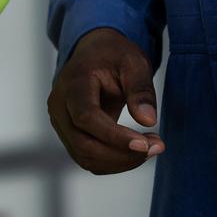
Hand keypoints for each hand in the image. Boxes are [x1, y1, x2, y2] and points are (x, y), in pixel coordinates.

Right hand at [47, 27, 162, 173]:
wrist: (94, 53)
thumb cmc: (113, 56)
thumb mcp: (134, 63)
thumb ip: (141, 90)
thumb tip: (147, 120)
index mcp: (73, 83)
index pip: (86, 117)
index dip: (114, 136)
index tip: (145, 144)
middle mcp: (59, 105)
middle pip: (84, 144)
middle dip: (122, 154)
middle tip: (157, 146)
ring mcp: (60, 122)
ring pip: (85, 157)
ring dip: (120, 161)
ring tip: (151, 146)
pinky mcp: (68, 134)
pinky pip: (87, 158)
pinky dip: (113, 162)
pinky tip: (135, 149)